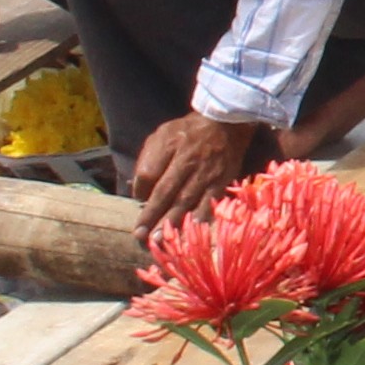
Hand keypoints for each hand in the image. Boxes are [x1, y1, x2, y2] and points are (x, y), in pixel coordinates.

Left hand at [132, 112, 276, 233]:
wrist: (227, 124)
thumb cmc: (188, 133)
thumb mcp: (162, 135)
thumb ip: (149, 159)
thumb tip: (139, 191)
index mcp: (168, 145)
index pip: (148, 172)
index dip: (140, 191)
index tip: (138, 202)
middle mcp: (187, 160)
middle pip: (166, 190)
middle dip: (152, 215)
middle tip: (141, 236)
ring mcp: (206, 172)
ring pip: (187, 200)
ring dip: (173, 222)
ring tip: (161, 240)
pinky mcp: (222, 181)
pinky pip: (210, 203)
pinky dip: (200, 218)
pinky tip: (192, 232)